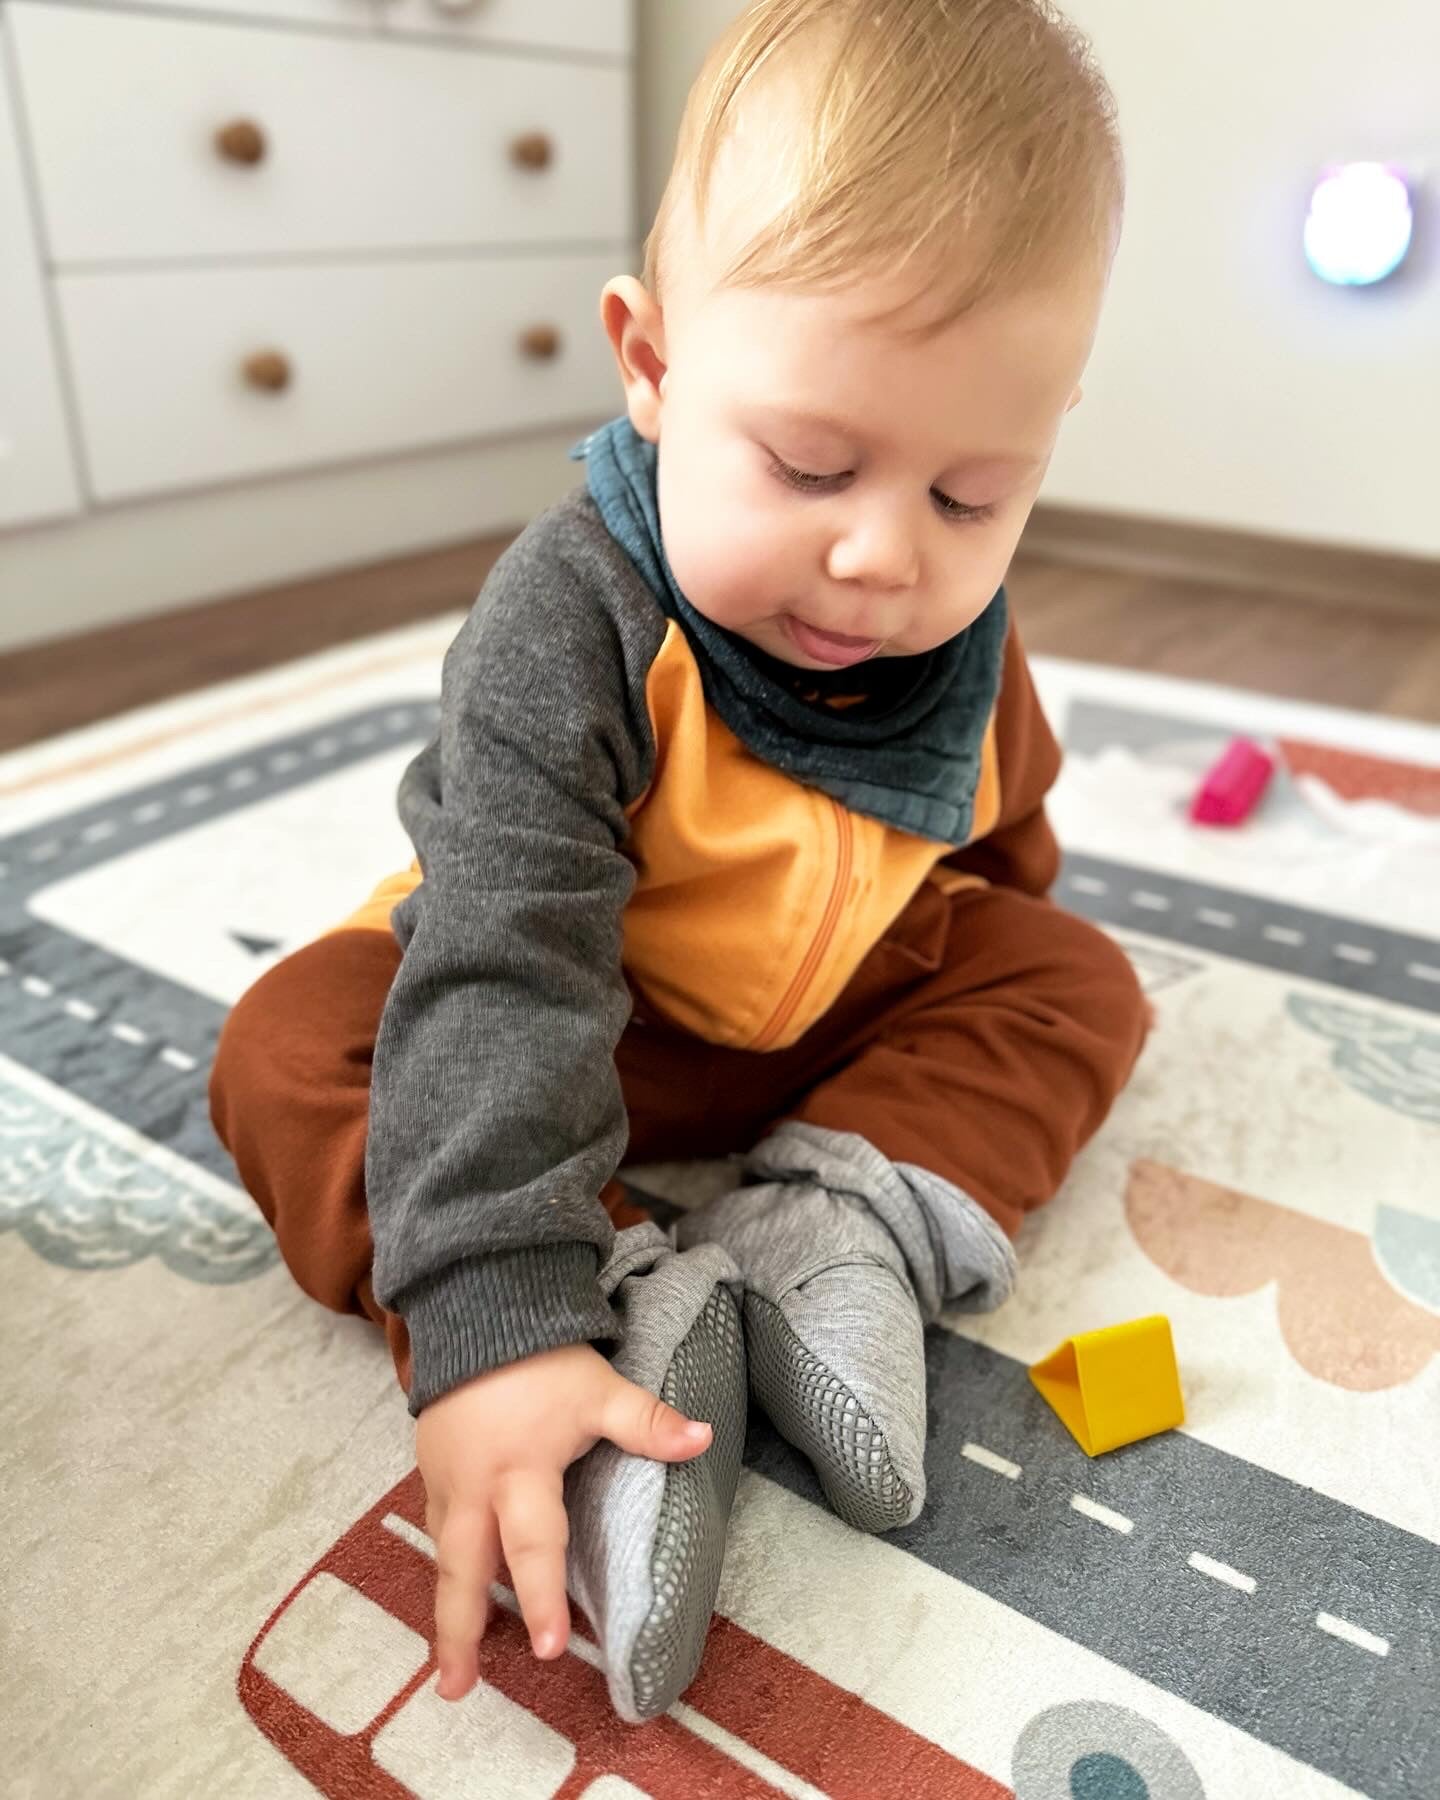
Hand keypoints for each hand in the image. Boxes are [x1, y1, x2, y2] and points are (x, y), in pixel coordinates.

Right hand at [416, 1340, 713, 1700]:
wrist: (477, 1310)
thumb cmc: (541, 1360)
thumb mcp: (598, 1389)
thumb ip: (646, 1421)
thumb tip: (702, 1438)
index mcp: (519, 1473)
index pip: (533, 1545)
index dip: (542, 1596)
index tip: (550, 1648)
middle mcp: (475, 1489)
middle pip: (463, 1571)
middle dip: (460, 1633)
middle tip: (455, 1690)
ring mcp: (446, 1482)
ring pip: (444, 1556)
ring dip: (447, 1610)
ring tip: (449, 1668)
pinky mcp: (432, 1471)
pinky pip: (436, 1529)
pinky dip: (445, 1566)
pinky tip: (453, 1593)